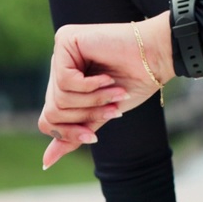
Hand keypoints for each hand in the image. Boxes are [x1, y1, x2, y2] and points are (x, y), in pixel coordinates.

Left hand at [38, 13, 172, 168]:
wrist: (157, 56)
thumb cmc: (135, 81)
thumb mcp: (102, 113)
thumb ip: (76, 131)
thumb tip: (45, 162)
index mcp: (65, 80)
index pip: (48, 119)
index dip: (69, 133)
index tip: (94, 137)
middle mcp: (59, 65)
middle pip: (53, 110)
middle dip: (87, 115)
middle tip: (114, 110)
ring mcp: (60, 51)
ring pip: (60, 98)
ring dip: (94, 101)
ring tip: (116, 92)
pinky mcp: (65, 40)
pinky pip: (66, 81)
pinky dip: (91, 86)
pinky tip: (108, 77)